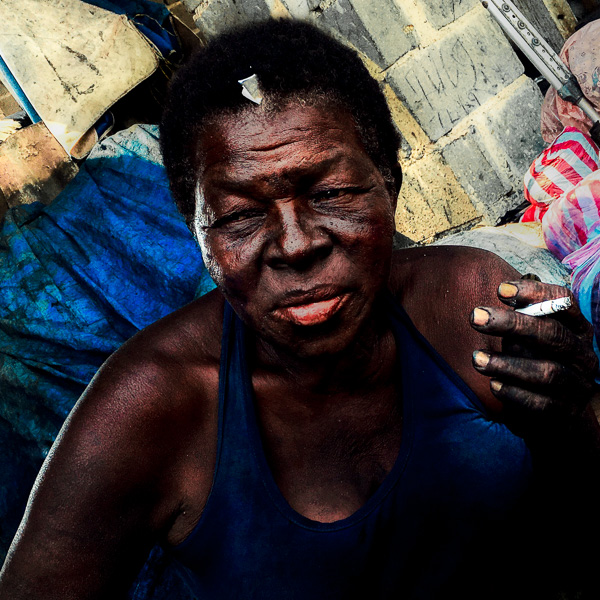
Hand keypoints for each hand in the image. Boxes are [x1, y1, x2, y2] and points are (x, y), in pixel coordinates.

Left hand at [469, 279, 598, 430]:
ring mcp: (578, 385)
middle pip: (553, 334)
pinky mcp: (566, 411)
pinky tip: (492, 385)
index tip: (500, 290)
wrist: (553, 415)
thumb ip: (518, 322)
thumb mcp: (529, 339)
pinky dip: (515, 393)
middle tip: (475, 317)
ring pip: (547, 372)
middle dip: (512, 324)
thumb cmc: (534, 362)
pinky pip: (541, 404)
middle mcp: (583, 354)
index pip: (563, 303)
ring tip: (477, 358)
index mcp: (577, 329)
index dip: (534, 293)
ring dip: (507, 364)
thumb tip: (486, 310)